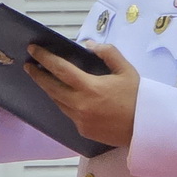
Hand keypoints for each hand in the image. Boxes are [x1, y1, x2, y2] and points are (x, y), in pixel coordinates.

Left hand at [25, 42, 139, 148]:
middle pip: (51, 87)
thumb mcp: (126, 69)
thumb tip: (88, 45)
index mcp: (90, 87)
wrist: (146, 128)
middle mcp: (80, 105)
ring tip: (44, 78)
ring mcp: (80, 120)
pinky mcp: (84, 131)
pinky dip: (65, 102)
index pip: (60, 69)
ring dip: (50, 89)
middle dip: (38, 75)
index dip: (45, 58)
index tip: (33, 50)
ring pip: (58, 102)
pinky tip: (65, 95)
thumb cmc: (137, 97)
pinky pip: (68, 113)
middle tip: (30, 65)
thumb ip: (107, 52)